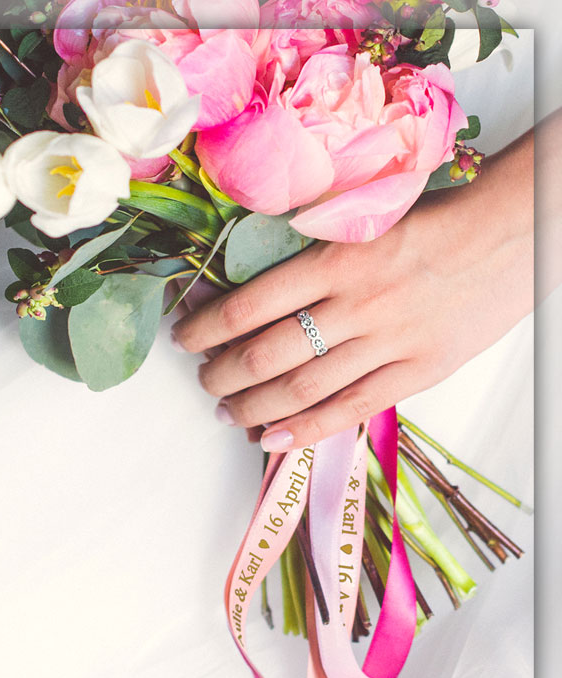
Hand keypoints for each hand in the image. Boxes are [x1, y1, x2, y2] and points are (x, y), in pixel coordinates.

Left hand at [171, 129, 533, 451]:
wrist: (511, 232)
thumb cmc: (436, 220)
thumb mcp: (364, 223)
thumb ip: (314, 258)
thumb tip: (260, 292)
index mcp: (336, 258)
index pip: (250, 304)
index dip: (208, 327)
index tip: (185, 338)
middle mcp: (355, 303)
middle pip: (268, 352)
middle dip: (223, 373)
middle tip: (203, 382)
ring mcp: (387, 342)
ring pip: (302, 387)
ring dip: (254, 406)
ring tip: (226, 413)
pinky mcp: (417, 371)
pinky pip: (351, 408)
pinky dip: (307, 429)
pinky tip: (271, 439)